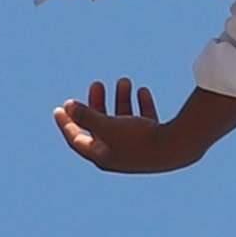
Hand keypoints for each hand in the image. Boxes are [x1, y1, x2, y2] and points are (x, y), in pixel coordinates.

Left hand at [54, 77, 235, 174]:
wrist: (177, 149)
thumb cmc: (138, 140)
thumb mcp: (107, 125)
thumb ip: (86, 115)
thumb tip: (68, 106)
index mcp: (102, 156)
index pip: (77, 139)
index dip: (66, 123)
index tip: (58, 108)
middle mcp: (118, 154)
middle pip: (101, 127)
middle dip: (97, 104)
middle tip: (96, 84)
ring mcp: (137, 149)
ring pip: (123, 120)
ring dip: (121, 99)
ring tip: (124, 80)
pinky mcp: (154, 141)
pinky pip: (144, 121)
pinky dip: (140, 105)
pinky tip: (141, 91)